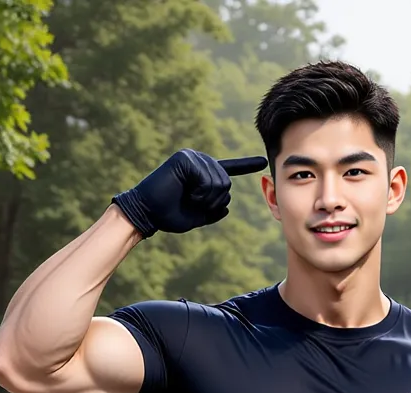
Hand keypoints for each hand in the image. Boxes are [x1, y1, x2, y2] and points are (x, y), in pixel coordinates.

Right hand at [111, 149, 267, 237]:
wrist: (148, 214)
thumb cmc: (169, 216)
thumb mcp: (197, 217)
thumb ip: (213, 212)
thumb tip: (226, 205)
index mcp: (203, 174)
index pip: (228, 169)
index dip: (246, 165)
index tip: (262, 162)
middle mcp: (199, 162)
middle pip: (226, 183)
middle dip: (214, 201)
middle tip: (194, 203)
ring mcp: (192, 157)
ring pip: (220, 182)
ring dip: (206, 198)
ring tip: (188, 197)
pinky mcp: (185, 158)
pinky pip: (207, 178)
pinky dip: (199, 191)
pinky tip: (185, 190)